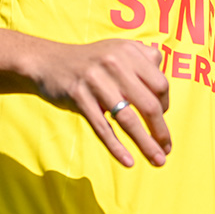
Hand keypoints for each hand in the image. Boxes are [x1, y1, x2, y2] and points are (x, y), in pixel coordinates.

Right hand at [30, 38, 171, 167]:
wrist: (48, 61)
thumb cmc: (90, 62)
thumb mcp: (118, 52)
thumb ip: (144, 64)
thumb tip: (164, 101)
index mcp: (129, 51)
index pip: (160, 84)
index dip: (166, 105)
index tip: (161, 118)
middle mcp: (115, 62)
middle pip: (149, 103)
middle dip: (161, 130)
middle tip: (167, 148)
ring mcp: (95, 80)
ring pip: (128, 119)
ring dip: (146, 144)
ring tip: (157, 160)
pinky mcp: (78, 96)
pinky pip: (102, 127)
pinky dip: (117, 147)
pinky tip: (128, 161)